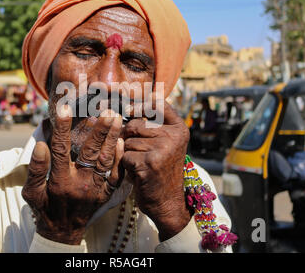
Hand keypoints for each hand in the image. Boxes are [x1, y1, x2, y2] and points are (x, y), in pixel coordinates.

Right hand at [21, 106, 123, 244]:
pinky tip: (121, 143)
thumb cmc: (44, 207)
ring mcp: (96, 189)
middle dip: (99, 131)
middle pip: (90, 153)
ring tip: (117, 119)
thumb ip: (36, 170)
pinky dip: (119, 159)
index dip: (62, 129)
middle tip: (106, 111)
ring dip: (112, 139)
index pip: (60, 150)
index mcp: (60, 181)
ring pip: (106, 161)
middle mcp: (80, 183)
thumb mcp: (31, 192)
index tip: (64, 108)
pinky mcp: (106, 193)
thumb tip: (41, 145)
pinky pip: (116, 176)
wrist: (62, 231)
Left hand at [121, 102, 190, 240]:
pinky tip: (138, 173)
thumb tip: (128, 103)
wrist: (167, 201)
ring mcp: (162, 148)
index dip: (140, 104)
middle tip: (140, 153)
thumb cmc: (161, 169)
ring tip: (141, 164)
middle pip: (136, 125)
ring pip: (128, 141)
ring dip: (129, 154)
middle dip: (130, 138)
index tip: (128, 109)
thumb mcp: (165, 143)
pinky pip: (125, 156)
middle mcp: (173, 136)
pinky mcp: (149, 162)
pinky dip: (127, 166)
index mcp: (179, 128)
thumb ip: (154, 124)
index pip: (158, 104)